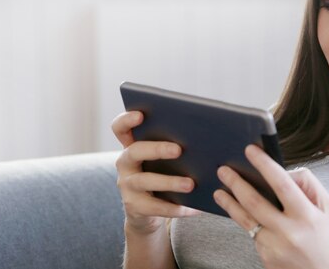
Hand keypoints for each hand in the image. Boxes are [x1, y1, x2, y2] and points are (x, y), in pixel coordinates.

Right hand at [112, 111, 199, 234]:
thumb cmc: (163, 174)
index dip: (126, 120)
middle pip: (134, 151)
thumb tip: (208, 136)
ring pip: (145, 180)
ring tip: (191, 184)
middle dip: (156, 149)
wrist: (149, 213)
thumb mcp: (165, 159)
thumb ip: (175, 145)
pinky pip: (154, 207)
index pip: (120, 128)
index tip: (141, 115)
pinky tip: (193, 208)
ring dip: (169, 182)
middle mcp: (125, 163)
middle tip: (179, 150)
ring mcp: (127, 185)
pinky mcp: (134, 206)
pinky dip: (175, 207)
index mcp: (132, 146)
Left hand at [213, 145, 328, 268]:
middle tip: (223, 169)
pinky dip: (246, 222)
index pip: (282, 184)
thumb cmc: (326, 236)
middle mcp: (289, 232)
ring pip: (246, 220)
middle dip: (236, 183)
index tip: (250, 150)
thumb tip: (284, 171)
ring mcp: (275, 248)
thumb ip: (308, 184)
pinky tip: (238, 212)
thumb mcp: (327, 206)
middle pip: (254, 202)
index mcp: (307, 215)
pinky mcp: (266, 259)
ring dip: (229, 203)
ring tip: (219, 191)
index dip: (264, 165)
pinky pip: (252, 235)